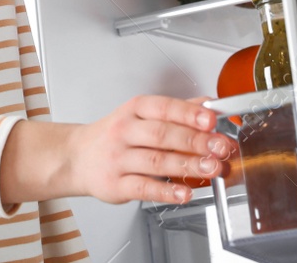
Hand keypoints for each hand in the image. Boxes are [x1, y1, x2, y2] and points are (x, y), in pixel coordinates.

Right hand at [69, 94, 235, 205]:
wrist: (76, 157)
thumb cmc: (113, 136)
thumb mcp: (139, 115)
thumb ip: (175, 111)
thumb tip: (207, 104)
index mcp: (133, 111)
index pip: (163, 108)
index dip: (188, 113)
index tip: (210, 119)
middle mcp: (124, 131)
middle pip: (162, 134)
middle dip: (195, 141)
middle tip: (220, 147)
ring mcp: (118, 158)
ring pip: (156, 161)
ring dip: (187, 165)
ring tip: (212, 168)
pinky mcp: (115, 184)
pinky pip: (143, 187)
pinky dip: (166, 191)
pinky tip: (184, 192)